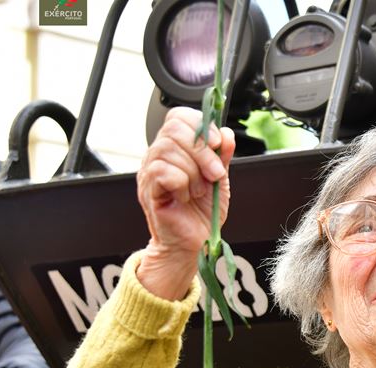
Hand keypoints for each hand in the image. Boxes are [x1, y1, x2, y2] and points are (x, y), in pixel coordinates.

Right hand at [136, 107, 234, 299]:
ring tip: (198, 190)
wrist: (194, 242)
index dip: (202, 125)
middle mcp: (159, 155)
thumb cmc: (202, 212)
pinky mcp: (148, 188)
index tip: (219, 145)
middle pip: (174, 128)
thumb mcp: (219, 178)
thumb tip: (226, 133)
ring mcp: (150, 171)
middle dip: (203, 151)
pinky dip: (182, 185)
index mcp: (176, 148)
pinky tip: (184, 197)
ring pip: (170, 150)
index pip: (179, 116)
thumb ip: (222, 155)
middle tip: (215, 174)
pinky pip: (164, 172)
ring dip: (194, 172)